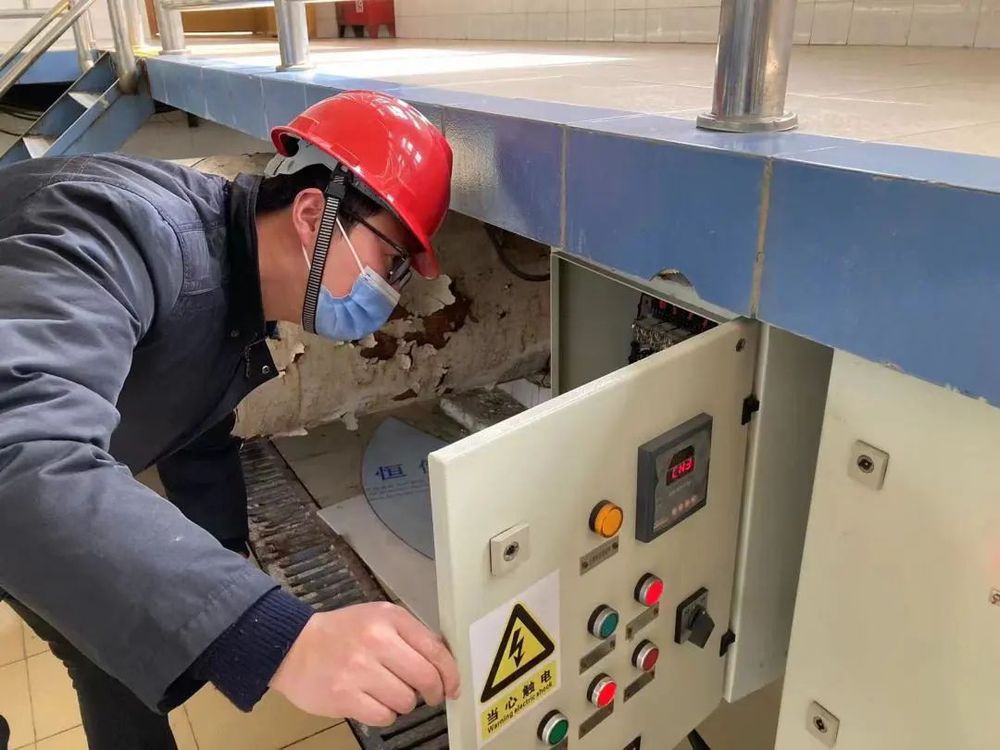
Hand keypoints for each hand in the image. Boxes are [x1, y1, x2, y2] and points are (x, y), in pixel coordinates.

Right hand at [269, 602, 460, 725]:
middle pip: (425, 678)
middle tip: (429, 697)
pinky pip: (384, 716)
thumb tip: (444, 662)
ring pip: (406, 701)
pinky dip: (384, 714)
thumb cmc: (341, 633)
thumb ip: (411, 635)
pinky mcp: (344, 696)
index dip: (451, 673)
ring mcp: (359, 669)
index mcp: (389, 619)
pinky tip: (373, 702)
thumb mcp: (378, 618)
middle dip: (433, 693)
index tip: (454, 686)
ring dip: (404, 703)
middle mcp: (376, 641)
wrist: (294, 646)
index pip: (435, 649)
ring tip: (388, 692)